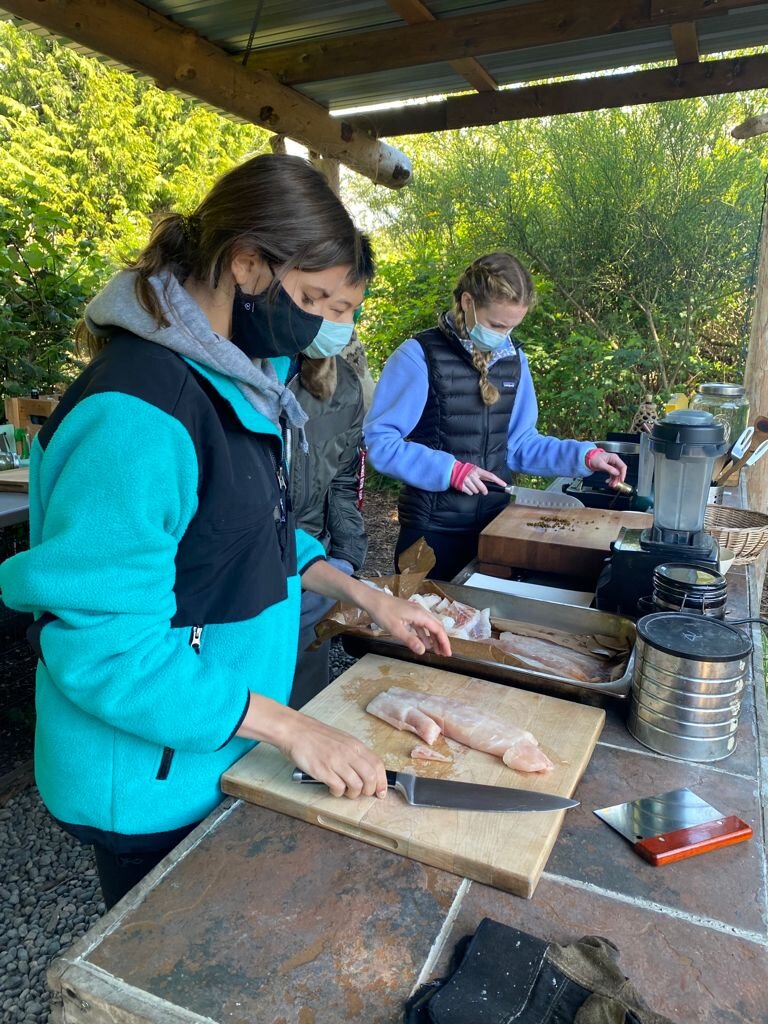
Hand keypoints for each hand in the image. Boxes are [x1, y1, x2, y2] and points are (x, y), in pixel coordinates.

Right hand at [237, 696, 387, 798]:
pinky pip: (338, 788)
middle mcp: (349, 753)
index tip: (381, 792)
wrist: (296, 730)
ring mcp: (336, 762)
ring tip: (345, 791)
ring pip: (356, 786)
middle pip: (370, 778)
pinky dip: (338, 793)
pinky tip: (332, 788)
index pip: (377, 765)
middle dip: (369, 791)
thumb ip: (355, 753)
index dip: (383, 781)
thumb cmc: (317, 736)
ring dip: (352, 794)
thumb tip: (367, 770)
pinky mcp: (323, 770)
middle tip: (362, 793)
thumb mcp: (342, 740)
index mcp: (355, 745)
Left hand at [358, 588, 451, 657]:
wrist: (372, 600)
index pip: (438, 629)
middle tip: (444, 654)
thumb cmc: (382, 613)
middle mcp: (420, 612)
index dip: (444, 642)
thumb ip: (410, 640)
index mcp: (420, 615)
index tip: (448, 654)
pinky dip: (424, 634)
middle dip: (441, 640)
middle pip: (436, 626)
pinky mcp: (409, 613)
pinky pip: (421, 625)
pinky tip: (423, 642)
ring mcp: (414, 612)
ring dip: (433, 638)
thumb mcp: (395, 629)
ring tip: (436, 651)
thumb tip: (423, 651)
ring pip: (429, 626)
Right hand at [450, 460, 507, 495]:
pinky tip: (467, 488)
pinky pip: (470, 493)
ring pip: (476, 491)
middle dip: (484, 491)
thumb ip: (482, 475)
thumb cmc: (466, 470)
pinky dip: (470, 492)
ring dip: (475, 491)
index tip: (504, 484)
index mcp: (478, 470)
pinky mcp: (462, 486)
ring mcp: (467, 481)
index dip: (498, 481)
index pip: (490, 476)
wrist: (454, 470)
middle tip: (484, 492)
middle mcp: (473, 475)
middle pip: (482, 487)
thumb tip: (492, 482)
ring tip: (471, 486)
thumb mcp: (475, 469)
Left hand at [587, 450, 626, 484]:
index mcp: (614, 458)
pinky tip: (608, 482)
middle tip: (614, 484)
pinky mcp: (610, 468)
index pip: (622, 466)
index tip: (621, 480)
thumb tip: (617, 473)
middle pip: (620, 471)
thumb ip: (609, 468)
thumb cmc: (594, 458)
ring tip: (611, 484)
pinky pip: (613, 474)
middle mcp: (615, 461)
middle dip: (617, 479)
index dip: (623, 474)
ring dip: (614, 480)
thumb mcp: (601, 464)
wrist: (589, 458)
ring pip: (617, 474)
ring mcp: (613, 465)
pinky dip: (611, 479)